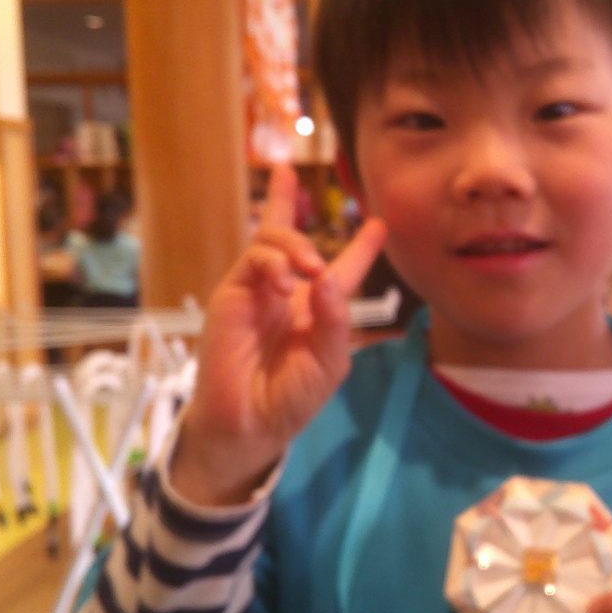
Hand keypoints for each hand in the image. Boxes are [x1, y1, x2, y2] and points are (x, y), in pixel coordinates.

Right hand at [172, 165, 386, 505]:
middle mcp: (285, 293)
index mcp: (317, 310)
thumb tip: (327, 276)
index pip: (342, 268)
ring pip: (270, 239)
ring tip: (312, 268)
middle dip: (286, 202)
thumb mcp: (330, 362)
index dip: (362, 246)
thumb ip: (335, 320)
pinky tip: (287, 286)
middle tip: (296, 189)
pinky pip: (253, 259)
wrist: (250, 423)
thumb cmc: (292, 397)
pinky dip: (274, 264)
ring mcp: (256, 291)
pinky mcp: (231, 295)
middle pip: (285, 235)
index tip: (380, 224)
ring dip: (297, 245)